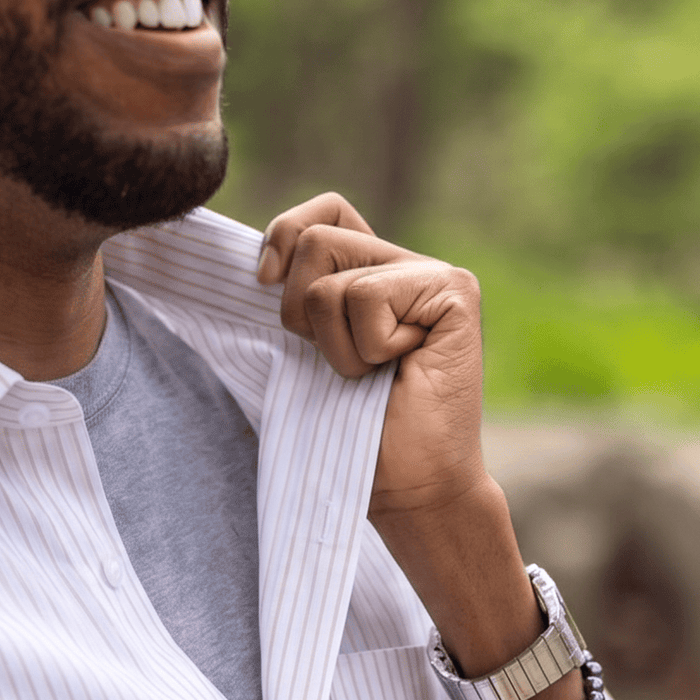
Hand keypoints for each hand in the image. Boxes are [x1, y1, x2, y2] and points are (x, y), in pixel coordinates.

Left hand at [257, 192, 486, 522]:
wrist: (406, 487)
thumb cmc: (348, 436)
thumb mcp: (294, 364)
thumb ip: (282, 310)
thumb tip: (245, 274)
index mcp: (366, 276)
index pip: (322, 212)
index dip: (283, 233)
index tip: (262, 281)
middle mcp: (401, 266)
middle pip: (313, 239)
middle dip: (298, 315)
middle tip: (338, 363)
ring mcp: (432, 275)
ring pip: (329, 279)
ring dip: (334, 346)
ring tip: (372, 374)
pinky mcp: (454, 291)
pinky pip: (365, 298)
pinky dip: (365, 349)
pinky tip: (401, 370)